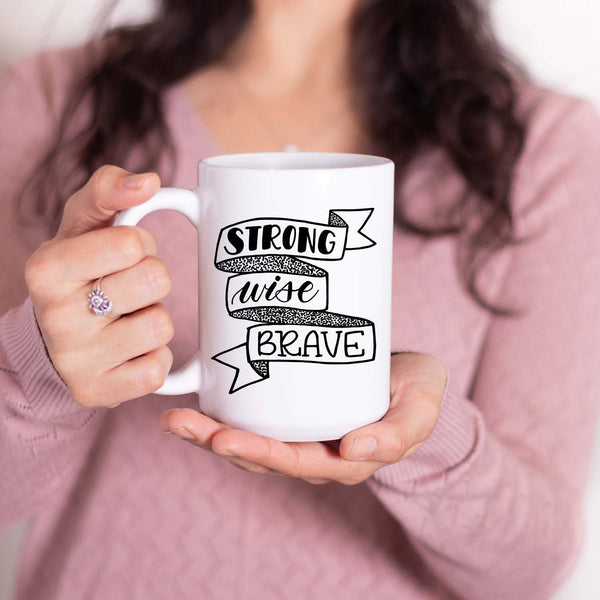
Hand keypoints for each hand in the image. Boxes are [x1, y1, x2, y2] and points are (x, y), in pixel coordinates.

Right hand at [25, 165, 174, 407]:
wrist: (54, 338)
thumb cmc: (80, 271)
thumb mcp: (83, 223)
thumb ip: (110, 190)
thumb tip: (149, 181)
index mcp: (47, 268)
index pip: (130, 242)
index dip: (140, 244)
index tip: (122, 254)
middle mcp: (56, 316)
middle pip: (154, 280)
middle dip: (152, 278)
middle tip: (129, 287)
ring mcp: (77, 360)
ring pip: (161, 326)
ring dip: (155, 318)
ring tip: (129, 318)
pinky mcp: (99, 392)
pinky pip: (157, 370)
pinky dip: (154, 357)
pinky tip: (131, 350)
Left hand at [160, 352, 446, 484]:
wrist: (410, 378)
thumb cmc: (417, 391)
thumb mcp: (422, 406)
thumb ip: (401, 432)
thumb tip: (356, 447)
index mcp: (346, 460)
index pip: (295, 464)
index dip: (259, 453)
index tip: (224, 436)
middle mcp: (318, 454)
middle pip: (261, 456)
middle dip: (218, 443)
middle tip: (182, 424)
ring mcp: (302, 435)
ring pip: (251, 442)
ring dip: (210, 433)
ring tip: (175, 418)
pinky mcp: (292, 414)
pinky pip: (254, 422)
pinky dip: (223, 416)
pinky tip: (198, 400)